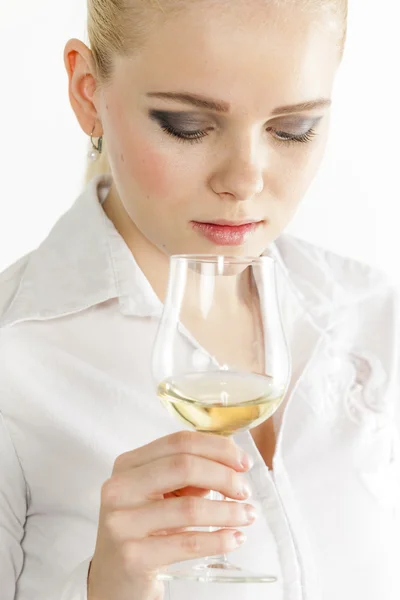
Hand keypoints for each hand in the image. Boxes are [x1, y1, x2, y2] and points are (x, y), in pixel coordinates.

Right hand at [88, 430, 254, 599]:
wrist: (114, 578)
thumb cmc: (144, 530)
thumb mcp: (161, 495)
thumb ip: (190, 476)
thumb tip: (232, 464)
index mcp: (127, 464)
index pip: (178, 442)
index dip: (216, 448)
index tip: (243, 462)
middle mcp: (119, 488)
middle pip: (183, 466)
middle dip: (224, 476)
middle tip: (245, 491)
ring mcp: (122, 522)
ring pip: (189, 507)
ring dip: (228, 511)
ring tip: (247, 515)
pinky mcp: (132, 556)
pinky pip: (187, 543)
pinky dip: (218, 539)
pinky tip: (234, 537)